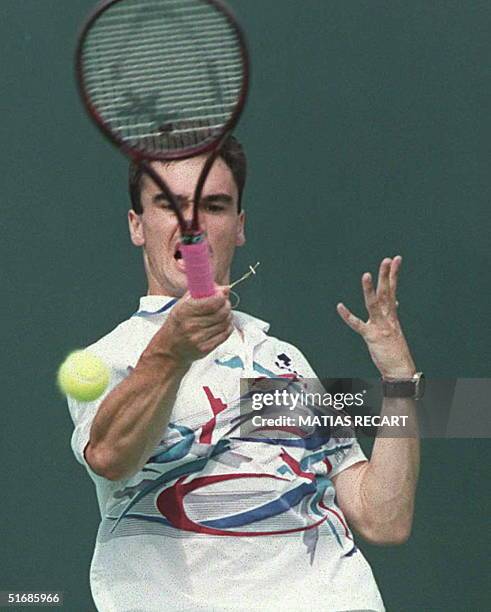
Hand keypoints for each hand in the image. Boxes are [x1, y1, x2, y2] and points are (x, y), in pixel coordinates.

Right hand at [143, 287, 232, 368]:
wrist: (169, 350)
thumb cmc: (177, 324)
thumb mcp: (182, 305)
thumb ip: (201, 293)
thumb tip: (225, 288)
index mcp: (184, 311)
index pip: (211, 302)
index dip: (221, 296)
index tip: (222, 294)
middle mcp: (191, 325)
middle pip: (221, 312)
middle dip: (226, 305)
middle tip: (224, 303)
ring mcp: (199, 338)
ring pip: (225, 323)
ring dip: (228, 316)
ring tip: (223, 314)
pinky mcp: (206, 348)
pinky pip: (225, 334)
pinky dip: (227, 327)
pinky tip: (223, 324)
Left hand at [336, 256, 415, 378]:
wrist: (400, 370)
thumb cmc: (396, 351)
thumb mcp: (395, 328)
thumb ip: (392, 313)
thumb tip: (394, 301)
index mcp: (392, 315)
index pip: (393, 290)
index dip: (394, 274)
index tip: (396, 260)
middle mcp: (388, 318)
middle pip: (387, 292)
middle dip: (386, 275)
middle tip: (388, 259)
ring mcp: (380, 326)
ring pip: (374, 304)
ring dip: (370, 290)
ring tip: (366, 275)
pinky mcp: (372, 337)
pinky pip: (358, 325)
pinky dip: (348, 316)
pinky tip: (340, 307)